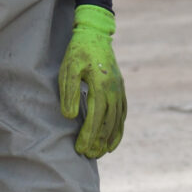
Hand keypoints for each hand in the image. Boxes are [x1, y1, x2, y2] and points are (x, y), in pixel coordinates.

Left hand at [58, 4, 126, 157]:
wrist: (95, 34)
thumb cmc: (78, 52)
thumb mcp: (68, 69)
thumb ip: (69, 92)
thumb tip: (69, 116)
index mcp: (101, 85)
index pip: (95, 117)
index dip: (89, 135)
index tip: (81, 149)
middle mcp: (114, 89)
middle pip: (108, 122)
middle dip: (98, 141)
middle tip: (89, 156)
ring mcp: (120, 89)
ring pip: (117, 120)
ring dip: (109, 139)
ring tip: (100, 154)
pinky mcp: (121, 89)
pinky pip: (123, 113)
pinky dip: (119, 129)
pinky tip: (113, 141)